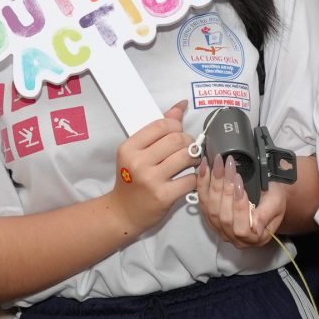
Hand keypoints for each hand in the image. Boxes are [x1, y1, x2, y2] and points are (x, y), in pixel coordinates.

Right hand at [108, 103, 196, 229]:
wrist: (123, 212)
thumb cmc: (132, 179)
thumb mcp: (137, 152)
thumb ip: (157, 129)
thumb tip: (180, 106)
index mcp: (129, 148)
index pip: (162, 125)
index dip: (176, 126)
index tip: (178, 134)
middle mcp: (138, 162)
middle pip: (177, 139)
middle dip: (188, 142)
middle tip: (187, 149)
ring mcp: (151, 180)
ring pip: (186, 156)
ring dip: (194, 158)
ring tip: (191, 161)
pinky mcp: (164, 196)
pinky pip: (190, 179)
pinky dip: (195, 177)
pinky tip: (189, 178)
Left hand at [198, 155, 289, 248]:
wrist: (267, 194)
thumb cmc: (273, 199)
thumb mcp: (276, 204)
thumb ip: (265, 215)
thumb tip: (255, 227)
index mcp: (254, 239)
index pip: (241, 229)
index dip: (239, 206)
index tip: (240, 182)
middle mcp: (235, 238)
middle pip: (223, 216)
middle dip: (225, 189)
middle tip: (228, 166)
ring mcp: (220, 229)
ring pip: (211, 208)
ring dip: (213, 184)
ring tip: (218, 164)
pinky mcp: (209, 217)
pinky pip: (203, 201)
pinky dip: (202, 184)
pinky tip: (204, 168)